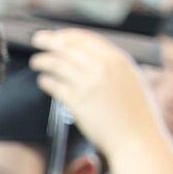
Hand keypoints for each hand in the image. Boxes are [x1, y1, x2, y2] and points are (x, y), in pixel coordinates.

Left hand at [28, 27, 163, 161]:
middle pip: (67, 47)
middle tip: (36, 39)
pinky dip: (45, 80)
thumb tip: (87, 54)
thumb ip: (112, 65)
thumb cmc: (135, 112)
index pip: (85, 38)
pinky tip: (42, 80)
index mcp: (118, 60)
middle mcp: (103, 68)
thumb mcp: (131, 79)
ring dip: (43, 60)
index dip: (66, 34)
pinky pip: (54, 85)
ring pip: (57, 64)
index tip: (55, 35)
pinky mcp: (77, 102)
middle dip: (49, 41)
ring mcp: (89, 85)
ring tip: (36, 61)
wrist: (136, 139)